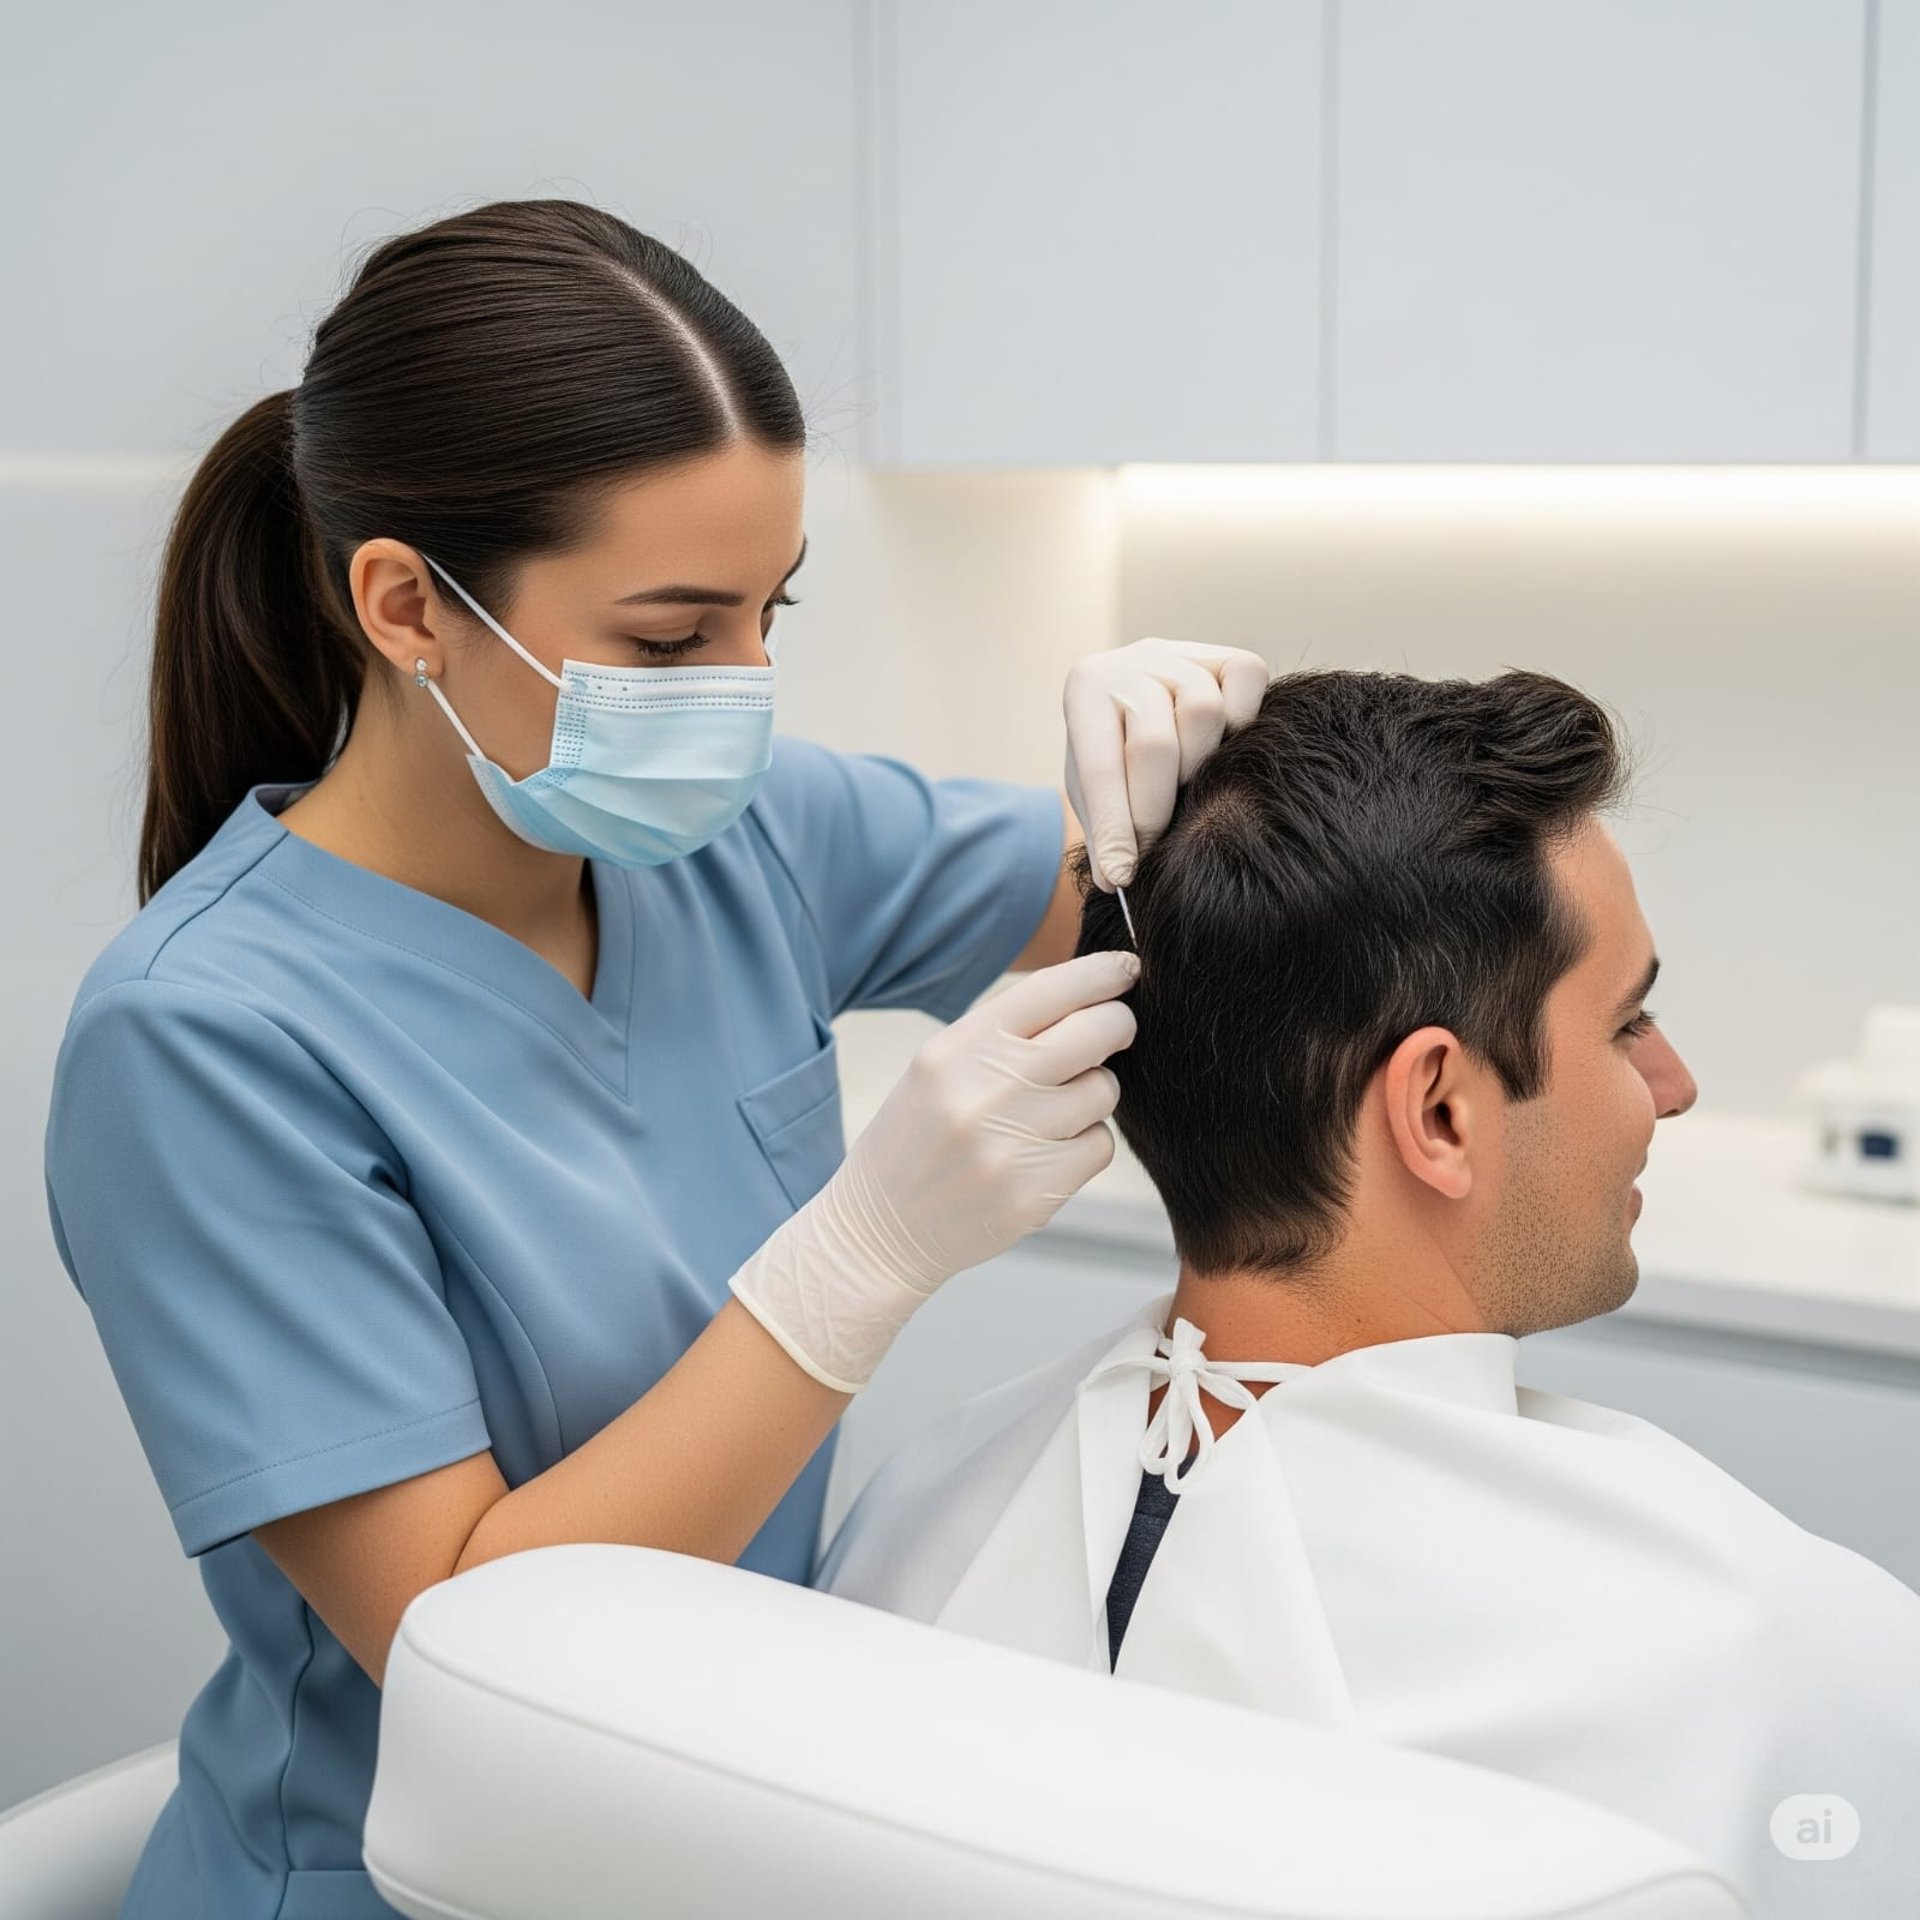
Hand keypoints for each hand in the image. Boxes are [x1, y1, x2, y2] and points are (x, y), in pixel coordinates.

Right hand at [728, 949, 1140, 1392]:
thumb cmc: (916, 1139)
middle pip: (1098, 1033)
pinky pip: (1099, 1146)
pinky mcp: (1035, 1193)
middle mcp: (986, 1090)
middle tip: (1113, 1031)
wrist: (879, 1231)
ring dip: (1093, 1095)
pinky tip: (1047, 1153)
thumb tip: (1091, 999)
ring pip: (1104, 1091)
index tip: (1127, 969)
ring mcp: (1013, 1145)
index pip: (1051, 990)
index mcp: (957, 1048)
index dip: (1102, 974)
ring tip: (1051, 1111)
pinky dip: (1085, 1145)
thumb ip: (1004, 1035)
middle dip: (1116, 1026)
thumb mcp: (937, 1069)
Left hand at [1063, 638, 1268, 889]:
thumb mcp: (1097, 792)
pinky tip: (1222, 745)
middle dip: (1155, 808)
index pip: (1099, 766)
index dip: (1114, 826)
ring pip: (1203, 712)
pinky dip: (1241, 718)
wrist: (1146, 705)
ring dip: (1199, 763)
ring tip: (1186, 784)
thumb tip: (1113, 880)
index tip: (1121, 875)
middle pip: (1154, 744)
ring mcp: (1182, 654)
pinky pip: (1246, 681)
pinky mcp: (1228, 657)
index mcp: (1086, 690)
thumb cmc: (1118, 756)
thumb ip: (1103, 831)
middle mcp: (1131, 661)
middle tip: (1155, 845)